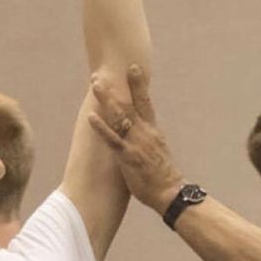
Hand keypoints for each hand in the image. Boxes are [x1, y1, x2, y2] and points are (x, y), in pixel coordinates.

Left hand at [88, 65, 183, 212]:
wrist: (169, 192)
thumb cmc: (162, 175)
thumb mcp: (158, 150)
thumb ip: (148, 138)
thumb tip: (143, 132)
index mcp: (153, 130)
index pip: (146, 102)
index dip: (139, 85)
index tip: (133, 68)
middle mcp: (145, 132)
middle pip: (129, 104)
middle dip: (116, 87)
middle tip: (100, 74)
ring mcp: (136, 143)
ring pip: (120, 116)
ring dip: (106, 100)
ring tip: (96, 85)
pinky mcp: (127, 156)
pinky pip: (112, 139)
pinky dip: (101, 127)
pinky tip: (91, 117)